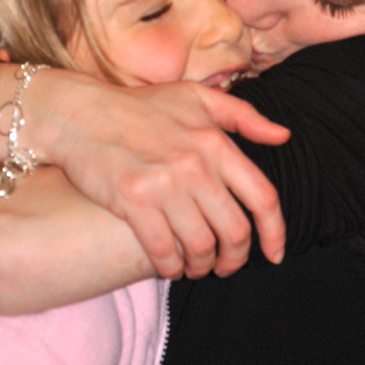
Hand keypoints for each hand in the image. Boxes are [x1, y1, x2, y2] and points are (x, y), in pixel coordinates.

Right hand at [42, 76, 288, 278]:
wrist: (80, 113)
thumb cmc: (140, 106)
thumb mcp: (196, 97)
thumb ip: (243, 116)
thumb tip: (283, 135)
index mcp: (215, 142)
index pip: (262, 198)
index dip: (275, 233)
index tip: (274, 253)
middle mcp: (195, 164)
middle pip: (235, 231)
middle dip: (234, 258)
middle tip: (225, 265)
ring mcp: (163, 184)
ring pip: (201, 247)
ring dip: (202, 266)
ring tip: (196, 265)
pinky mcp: (132, 201)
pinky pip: (164, 251)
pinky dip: (171, 267)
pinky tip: (169, 266)